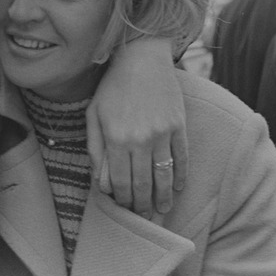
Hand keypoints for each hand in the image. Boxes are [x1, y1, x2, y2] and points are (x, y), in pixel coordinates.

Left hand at [86, 37, 187, 216]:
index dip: (122, 199)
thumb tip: (101, 181)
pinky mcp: (179, 126)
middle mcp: (140, 139)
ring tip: (162, 210)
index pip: (120, 181)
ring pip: (164, 175)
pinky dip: (180, 176)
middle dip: (142, 204)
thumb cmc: (112, 87)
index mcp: (116, 138)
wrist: (141, 58)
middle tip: (143, 217)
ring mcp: (163, 133)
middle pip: (143, 183)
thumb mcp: (93, 115)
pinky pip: (182, 158)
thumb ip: (95, 149)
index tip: (124, 209)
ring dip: (163, 198)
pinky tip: (177, 188)